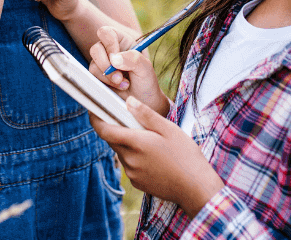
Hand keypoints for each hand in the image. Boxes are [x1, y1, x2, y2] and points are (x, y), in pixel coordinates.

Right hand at [88, 26, 167, 115]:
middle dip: (106, 64)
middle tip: (119, 76)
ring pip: (93, 65)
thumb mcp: (146, 68)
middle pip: (95, 48)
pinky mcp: (97, 77)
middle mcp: (109, 50)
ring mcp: (102, 64)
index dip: (109, 44)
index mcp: (122, 41)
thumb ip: (133, 59)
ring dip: (108, 77)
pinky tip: (119, 87)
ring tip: (124, 84)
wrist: (143, 101)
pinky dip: (106, 83)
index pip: (106, 33)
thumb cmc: (146, 81)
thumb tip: (114, 59)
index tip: (117, 59)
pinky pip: (93, 77)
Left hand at [90, 97, 224, 217]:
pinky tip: (154, 157)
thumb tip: (128, 101)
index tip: (94, 109)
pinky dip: (136, 157)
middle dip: (118, 129)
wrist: (196, 188)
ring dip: (129, 144)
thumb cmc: (185, 156)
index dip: (95, 119)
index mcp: (135, 143)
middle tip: (134, 121)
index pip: (104, 130)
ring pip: (122, 153)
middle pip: (113, 140)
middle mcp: (129, 160)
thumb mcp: (168, 129)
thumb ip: (146, 115)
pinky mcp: (137, 183)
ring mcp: (132, 174)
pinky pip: (130, 165)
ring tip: (151, 141)